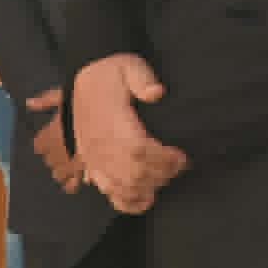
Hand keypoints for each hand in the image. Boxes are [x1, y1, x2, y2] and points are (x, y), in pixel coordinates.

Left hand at [25, 89, 81, 191]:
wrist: (108, 117)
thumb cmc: (85, 104)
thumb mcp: (64, 96)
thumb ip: (46, 101)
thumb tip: (29, 103)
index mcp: (48, 135)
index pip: (39, 146)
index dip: (46, 143)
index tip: (55, 139)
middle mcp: (55, 152)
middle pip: (50, 162)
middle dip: (57, 159)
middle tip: (69, 152)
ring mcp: (68, 165)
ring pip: (58, 175)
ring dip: (64, 171)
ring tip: (75, 166)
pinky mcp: (82, 173)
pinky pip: (72, 186)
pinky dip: (74, 183)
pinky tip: (81, 177)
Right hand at [70, 54, 188, 212]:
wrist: (86, 77)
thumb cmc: (110, 73)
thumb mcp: (128, 65)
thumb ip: (142, 78)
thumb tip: (156, 93)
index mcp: (110, 121)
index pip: (138, 151)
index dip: (163, 159)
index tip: (180, 155)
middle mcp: (100, 143)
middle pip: (133, 174)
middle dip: (162, 174)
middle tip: (178, 163)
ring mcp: (94, 156)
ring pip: (122, 187)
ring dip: (149, 187)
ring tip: (164, 175)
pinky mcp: (92, 164)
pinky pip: (108, 192)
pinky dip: (128, 202)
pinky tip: (146, 197)